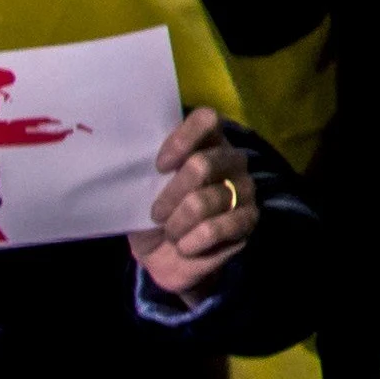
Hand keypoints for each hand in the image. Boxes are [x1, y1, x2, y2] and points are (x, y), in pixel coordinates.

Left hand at [129, 108, 262, 299]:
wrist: (167, 258)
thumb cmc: (154, 215)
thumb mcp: (142, 190)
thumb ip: (145, 170)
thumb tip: (130, 161)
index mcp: (206, 142)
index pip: (206, 120)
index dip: (181, 140)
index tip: (159, 166)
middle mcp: (231, 159)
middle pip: (202, 164)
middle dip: (170, 194)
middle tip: (156, 213)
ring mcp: (244, 188)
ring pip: (204, 201)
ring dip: (177, 224)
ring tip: (170, 233)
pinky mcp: (249, 219)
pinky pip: (216, 229)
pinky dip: (191, 242)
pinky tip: (185, 246)